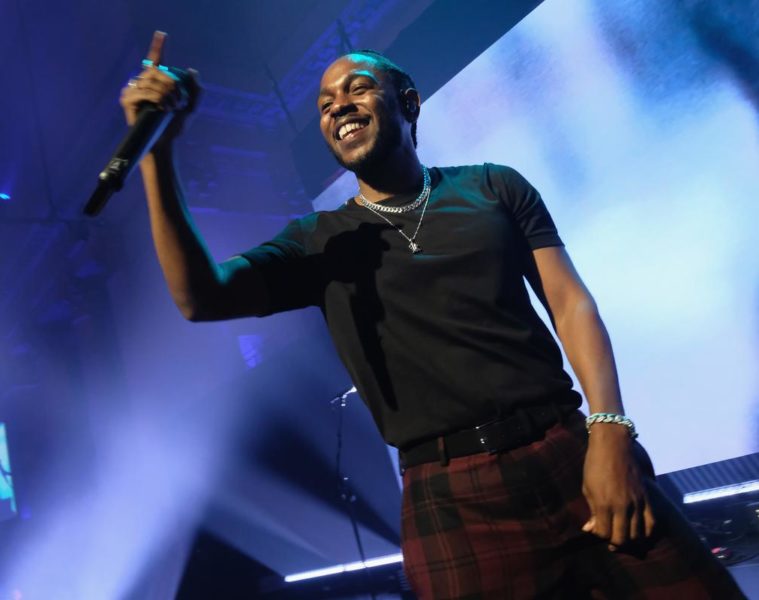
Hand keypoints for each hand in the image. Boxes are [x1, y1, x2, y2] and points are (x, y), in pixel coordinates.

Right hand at [119, 31, 200, 146]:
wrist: (165, 143)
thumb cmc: (174, 126)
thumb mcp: (191, 107)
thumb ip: (196, 89)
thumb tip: (191, 69)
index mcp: (156, 82)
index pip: (156, 60)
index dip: (158, 46)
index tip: (163, 34)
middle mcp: (142, 82)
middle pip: (159, 71)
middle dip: (174, 86)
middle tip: (180, 102)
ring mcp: (133, 90)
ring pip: (152, 81)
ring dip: (167, 95)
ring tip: (172, 108)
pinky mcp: (127, 99)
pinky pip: (144, 91)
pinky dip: (156, 99)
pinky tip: (162, 109)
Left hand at [581, 423, 654, 549]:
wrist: (614, 445)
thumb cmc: (595, 465)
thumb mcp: (587, 487)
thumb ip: (592, 510)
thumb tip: (590, 529)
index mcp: (604, 504)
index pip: (604, 534)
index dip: (599, 536)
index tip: (596, 530)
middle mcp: (623, 506)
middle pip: (622, 539)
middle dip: (615, 542)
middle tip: (610, 539)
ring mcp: (638, 503)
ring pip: (638, 535)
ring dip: (630, 540)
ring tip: (624, 537)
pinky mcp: (647, 498)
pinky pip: (652, 523)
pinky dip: (646, 533)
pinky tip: (640, 533)